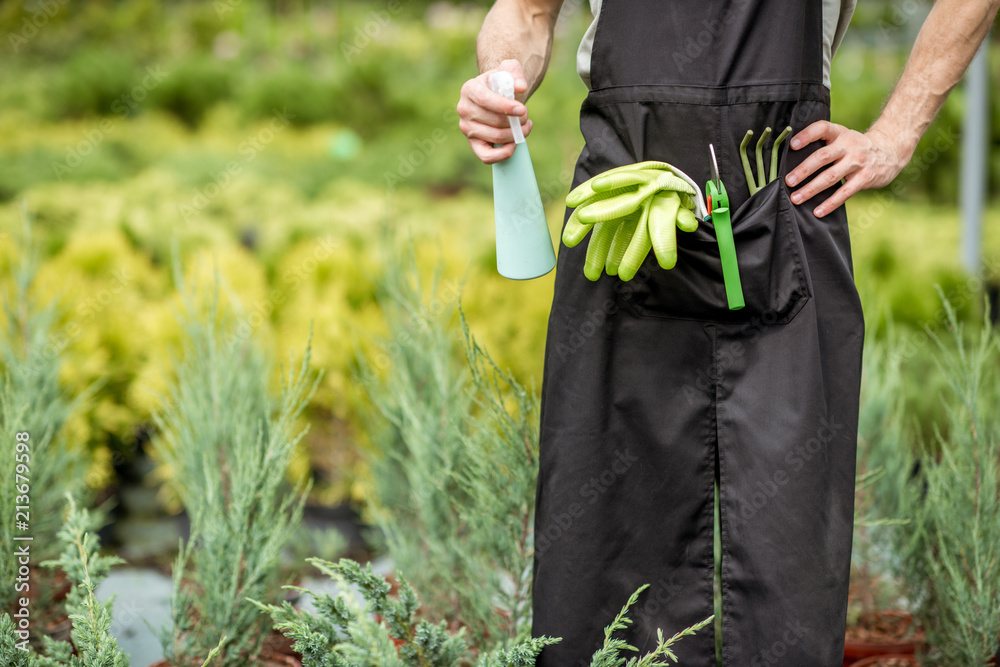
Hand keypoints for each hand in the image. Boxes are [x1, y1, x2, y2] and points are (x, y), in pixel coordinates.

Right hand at [457, 59, 532, 163]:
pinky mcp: (473, 143)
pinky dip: (503, 154)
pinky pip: (486, 156)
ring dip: (515, 135)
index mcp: (470, 89)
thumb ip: (515, 72)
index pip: (485, 100)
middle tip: (526, 118)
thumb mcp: (509, 69)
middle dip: (516, 122)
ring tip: (525, 127)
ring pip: (495, 137)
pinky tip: (514, 144)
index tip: (523, 110)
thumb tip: (520, 87)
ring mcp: (467, 128)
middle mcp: (464, 109)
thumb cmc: (502, 82)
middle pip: (494, 121)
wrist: (496, 95)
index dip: (505, 107)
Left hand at [784, 122, 906, 217]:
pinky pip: (845, 193)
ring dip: (811, 189)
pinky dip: (830, 203)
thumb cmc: (855, 147)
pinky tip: (817, 211)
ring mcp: (857, 162)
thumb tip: (791, 160)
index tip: (792, 145)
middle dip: (803, 170)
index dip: (807, 135)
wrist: (890, 151)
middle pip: (823, 157)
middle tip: (788, 181)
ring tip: (796, 198)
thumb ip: (824, 145)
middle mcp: (848, 145)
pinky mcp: (865, 178)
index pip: (822, 128)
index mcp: (840, 133)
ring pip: (830, 177)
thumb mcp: (843, 138)